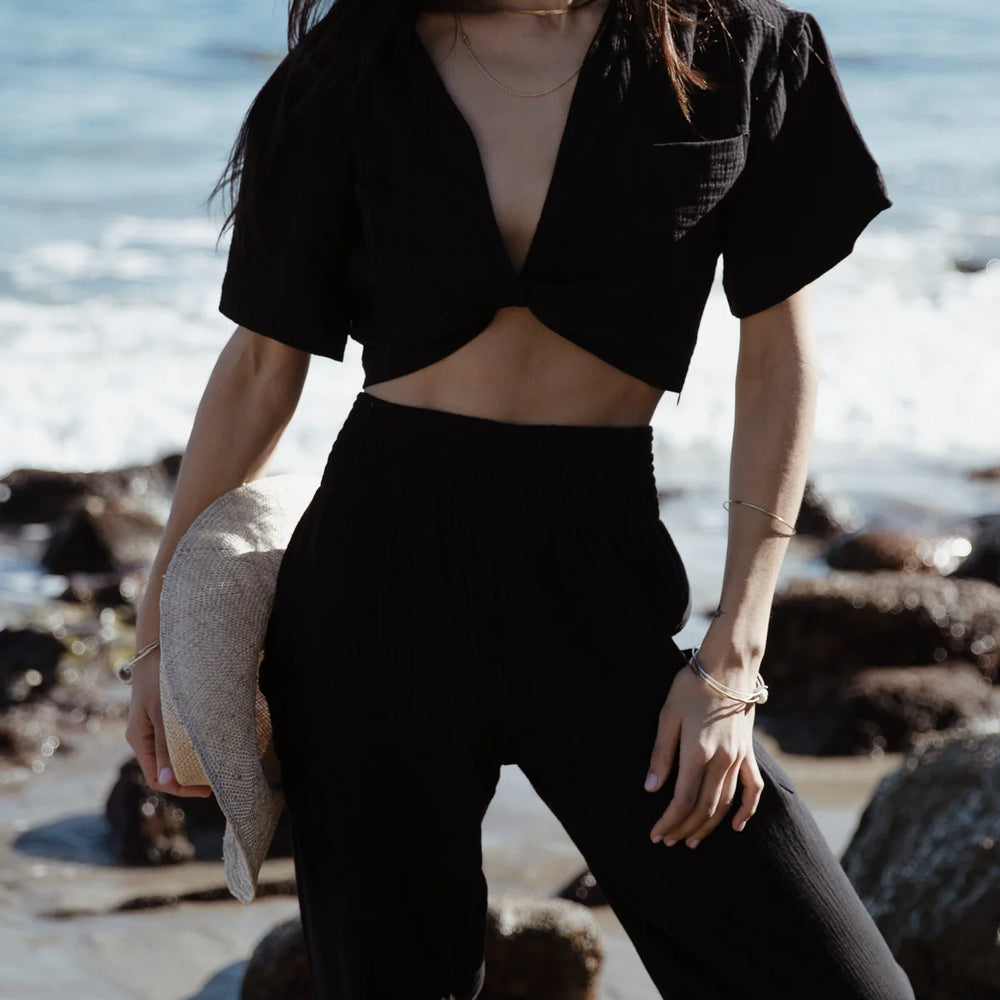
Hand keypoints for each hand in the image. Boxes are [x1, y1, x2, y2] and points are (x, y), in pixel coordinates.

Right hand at [125, 645, 212, 798]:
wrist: (158, 646)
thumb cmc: (159, 677)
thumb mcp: (163, 712)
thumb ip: (164, 745)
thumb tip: (167, 782)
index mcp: (138, 739)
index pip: (158, 779)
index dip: (181, 788)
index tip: (208, 789)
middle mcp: (144, 736)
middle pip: (167, 769)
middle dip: (190, 777)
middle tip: (219, 778)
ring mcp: (154, 726)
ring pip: (174, 754)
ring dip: (193, 762)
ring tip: (218, 763)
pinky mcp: (165, 715)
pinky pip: (178, 739)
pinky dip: (194, 745)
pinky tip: (211, 742)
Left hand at [643, 663, 763, 847]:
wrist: (728, 667)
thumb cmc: (691, 688)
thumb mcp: (667, 716)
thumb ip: (661, 755)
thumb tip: (651, 789)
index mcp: (697, 753)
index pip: (683, 800)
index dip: (669, 821)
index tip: (656, 834)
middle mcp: (721, 761)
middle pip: (704, 808)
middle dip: (684, 828)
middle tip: (668, 840)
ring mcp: (738, 759)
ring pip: (725, 804)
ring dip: (708, 826)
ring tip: (691, 841)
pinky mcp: (748, 753)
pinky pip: (753, 788)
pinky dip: (747, 810)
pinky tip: (737, 826)